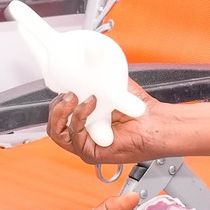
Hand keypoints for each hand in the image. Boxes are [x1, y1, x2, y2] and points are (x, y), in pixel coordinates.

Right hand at [49, 80, 164, 164]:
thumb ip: (96, 76)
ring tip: (73, 98)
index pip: (58, 114)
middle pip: (53, 124)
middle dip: (56, 107)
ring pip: (57, 132)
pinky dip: (80, 116)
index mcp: (83, 121)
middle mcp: (82, 135)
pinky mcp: (90, 153)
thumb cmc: (139, 109)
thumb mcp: (111, 85)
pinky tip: (90, 103)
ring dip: (62, 112)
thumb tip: (87, 56)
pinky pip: (75, 135)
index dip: (57, 100)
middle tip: (68, 93)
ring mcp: (84, 146)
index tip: (63, 85)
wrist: (155, 122)